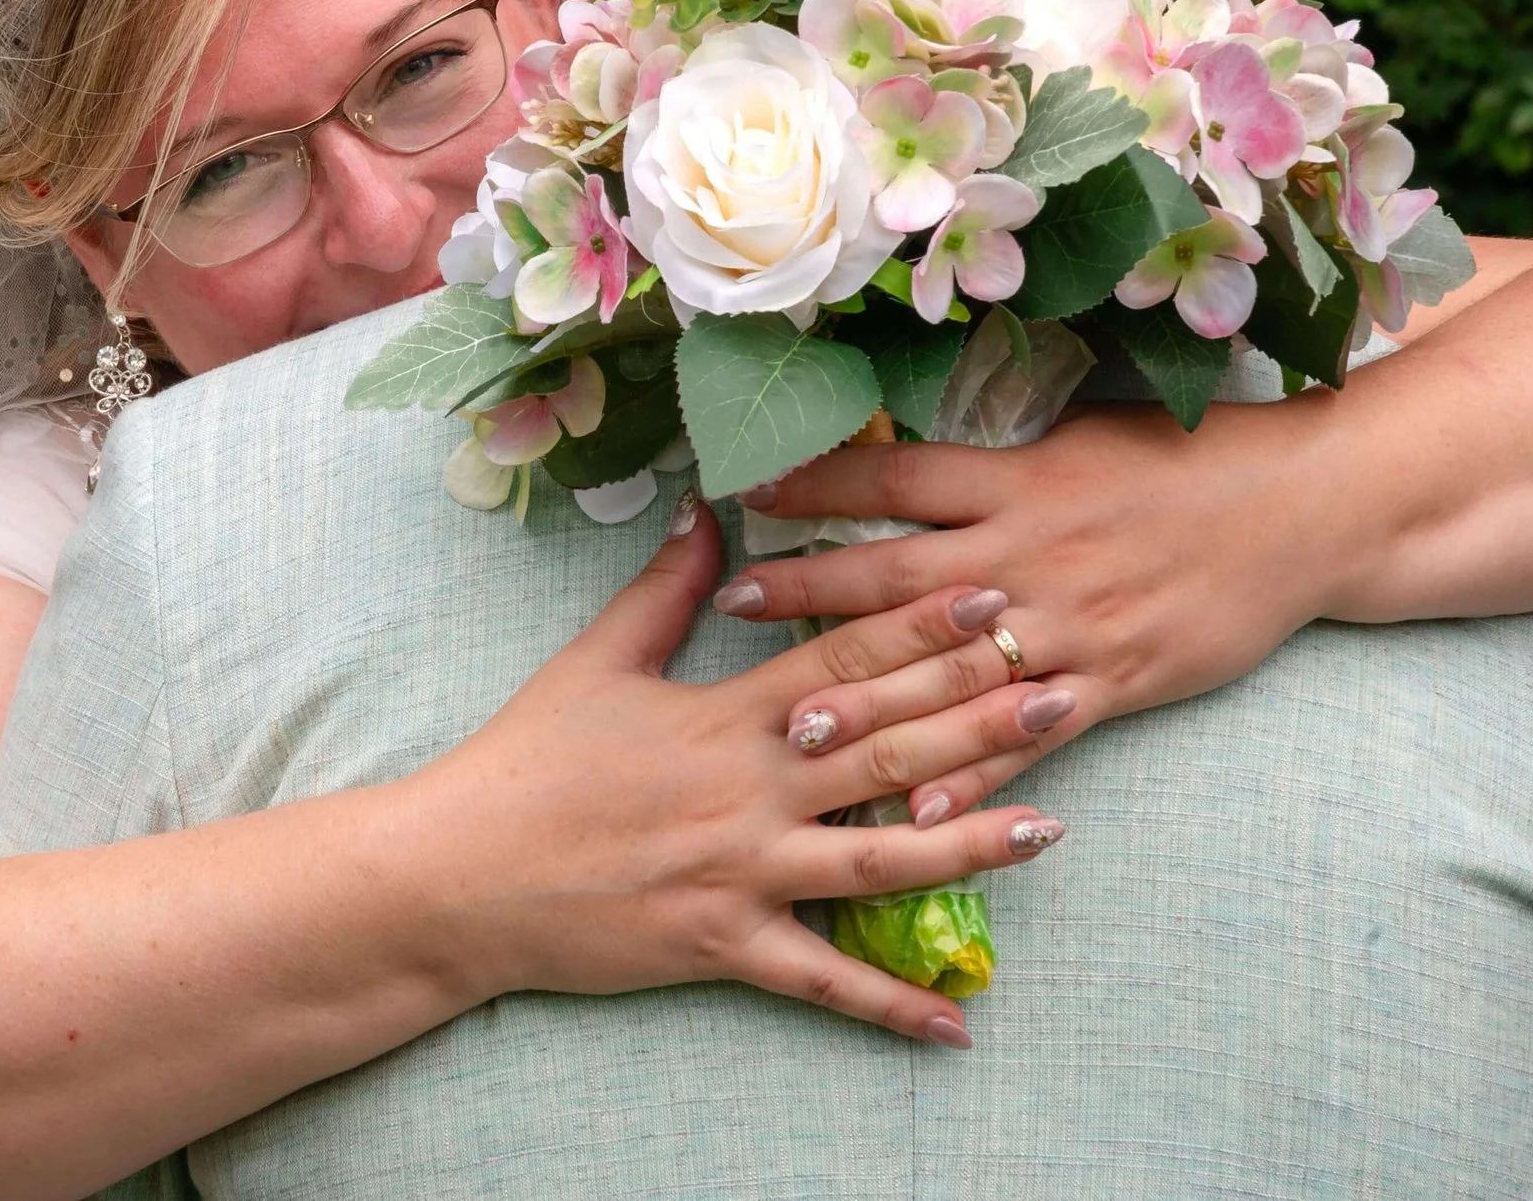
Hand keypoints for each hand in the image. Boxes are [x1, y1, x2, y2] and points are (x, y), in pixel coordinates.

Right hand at [410, 490, 1066, 1047]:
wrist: (461, 874)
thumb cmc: (524, 762)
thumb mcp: (592, 661)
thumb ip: (662, 589)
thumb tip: (704, 509)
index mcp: (723, 712)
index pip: (841, 657)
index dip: (921, 626)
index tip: (995, 594)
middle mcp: (749, 787)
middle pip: (888, 746)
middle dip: (984, 718)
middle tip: (1071, 690)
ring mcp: (742, 870)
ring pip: (880, 856)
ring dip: (973, 843)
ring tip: (1057, 829)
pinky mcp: (723, 945)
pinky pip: (821, 981)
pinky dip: (889, 1006)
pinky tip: (957, 1024)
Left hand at [719, 399, 1348, 825]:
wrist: (1305, 508)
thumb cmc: (1187, 461)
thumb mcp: (1079, 438)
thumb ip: (994, 463)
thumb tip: (904, 459)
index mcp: (1015, 480)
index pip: (893, 479)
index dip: (816, 485)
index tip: (743, 494)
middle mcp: (1028, 553)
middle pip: (899, 576)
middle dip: (810, 594)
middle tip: (733, 608)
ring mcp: (1069, 624)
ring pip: (952, 670)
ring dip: (871, 702)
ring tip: (793, 728)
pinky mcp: (1112, 682)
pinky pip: (1029, 739)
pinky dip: (972, 777)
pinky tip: (914, 810)